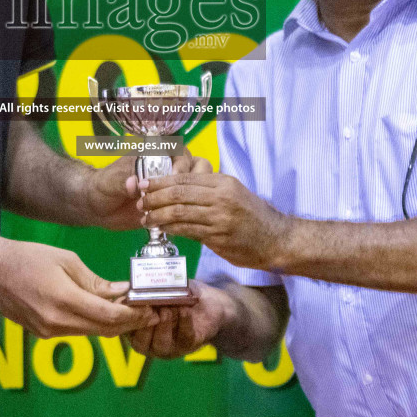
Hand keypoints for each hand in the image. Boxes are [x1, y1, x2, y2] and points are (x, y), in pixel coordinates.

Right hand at [0, 239, 156, 337]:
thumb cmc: (29, 257)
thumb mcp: (67, 261)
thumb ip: (96, 282)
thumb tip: (122, 292)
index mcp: (64, 300)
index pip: (109, 316)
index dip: (134, 315)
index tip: (151, 309)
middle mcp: (57, 322)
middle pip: (104, 330)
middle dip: (130, 323)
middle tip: (150, 313)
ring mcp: (49, 331)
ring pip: (92, 333)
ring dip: (113, 324)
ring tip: (132, 310)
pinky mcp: (43, 334)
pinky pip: (77, 331)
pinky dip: (94, 323)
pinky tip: (104, 311)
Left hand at [86, 147, 211, 230]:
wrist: (96, 209)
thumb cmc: (102, 186)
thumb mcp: (109, 181)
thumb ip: (122, 180)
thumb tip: (132, 183)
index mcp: (154, 156)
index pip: (179, 152)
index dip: (182, 164)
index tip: (175, 178)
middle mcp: (167, 170)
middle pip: (196, 167)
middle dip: (193, 181)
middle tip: (181, 197)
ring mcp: (170, 189)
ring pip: (196, 188)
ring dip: (190, 200)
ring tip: (174, 213)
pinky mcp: (169, 207)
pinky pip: (186, 209)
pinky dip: (184, 217)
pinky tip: (171, 225)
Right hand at [128, 280, 233, 358]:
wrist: (209, 303)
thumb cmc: (178, 294)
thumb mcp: (162, 287)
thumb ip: (148, 287)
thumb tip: (137, 281)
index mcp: (137, 328)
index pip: (124, 328)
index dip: (126, 317)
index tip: (131, 302)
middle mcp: (150, 342)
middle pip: (140, 343)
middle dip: (143, 325)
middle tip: (149, 307)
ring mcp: (169, 346)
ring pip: (161, 345)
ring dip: (163, 326)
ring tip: (167, 309)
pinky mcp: (188, 345)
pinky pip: (184, 338)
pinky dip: (183, 322)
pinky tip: (184, 309)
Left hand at [139, 172, 290, 269]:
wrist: (276, 239)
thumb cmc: (253, 216)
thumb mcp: (234, 193)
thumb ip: (209, 190)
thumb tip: (179, 189)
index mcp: (223, 182)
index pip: (184, 178)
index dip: (160, 181)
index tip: (143, 184)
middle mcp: (221, 197)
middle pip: (178, 193)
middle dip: (154, 197)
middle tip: (140, 202)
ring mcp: (220, 218)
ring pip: (179, 213)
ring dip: (158, 216)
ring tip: (146, 219)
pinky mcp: (218, 238)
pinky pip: (188, 231)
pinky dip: (171, 230)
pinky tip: (162, 230)